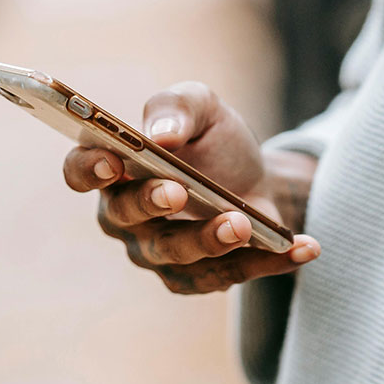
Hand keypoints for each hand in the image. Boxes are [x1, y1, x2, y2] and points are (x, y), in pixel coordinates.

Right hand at [62, 82, 319, 293]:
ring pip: (174, 256)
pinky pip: (226, 276)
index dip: (89, 170)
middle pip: (125, 217)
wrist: (254, 177)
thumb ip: (177, 107)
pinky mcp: (196, 277)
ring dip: (208, 240)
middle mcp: (124, 216)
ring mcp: (157, 252)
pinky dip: (267, 262)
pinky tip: (303, 247)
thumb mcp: (202, 106)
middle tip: (178, 191)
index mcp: (113, 167)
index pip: (80, 171)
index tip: (113, 162)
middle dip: (150, 204)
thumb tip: (161, 134)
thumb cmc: (212, 141)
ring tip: (242, 223)